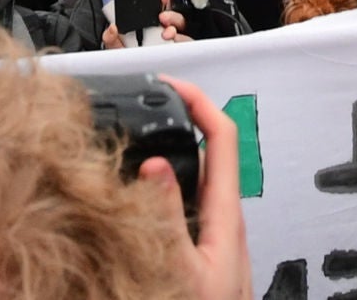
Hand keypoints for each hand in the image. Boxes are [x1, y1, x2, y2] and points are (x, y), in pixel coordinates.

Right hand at [138, 75, 251, 299]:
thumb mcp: (183, 274)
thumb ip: (168, 221)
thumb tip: (154, 163)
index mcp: (226, 217)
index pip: (223, 138)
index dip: (199, 101)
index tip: (167, 83)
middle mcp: (225, 221)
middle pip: (206, 154)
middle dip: (175, 123)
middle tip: (137, 108)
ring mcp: (216, 238)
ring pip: (194, 181)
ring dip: (167, 155)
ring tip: (130, 143)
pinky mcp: (205, 254)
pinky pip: (187, 208)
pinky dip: (163, 189)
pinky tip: (138, 196)